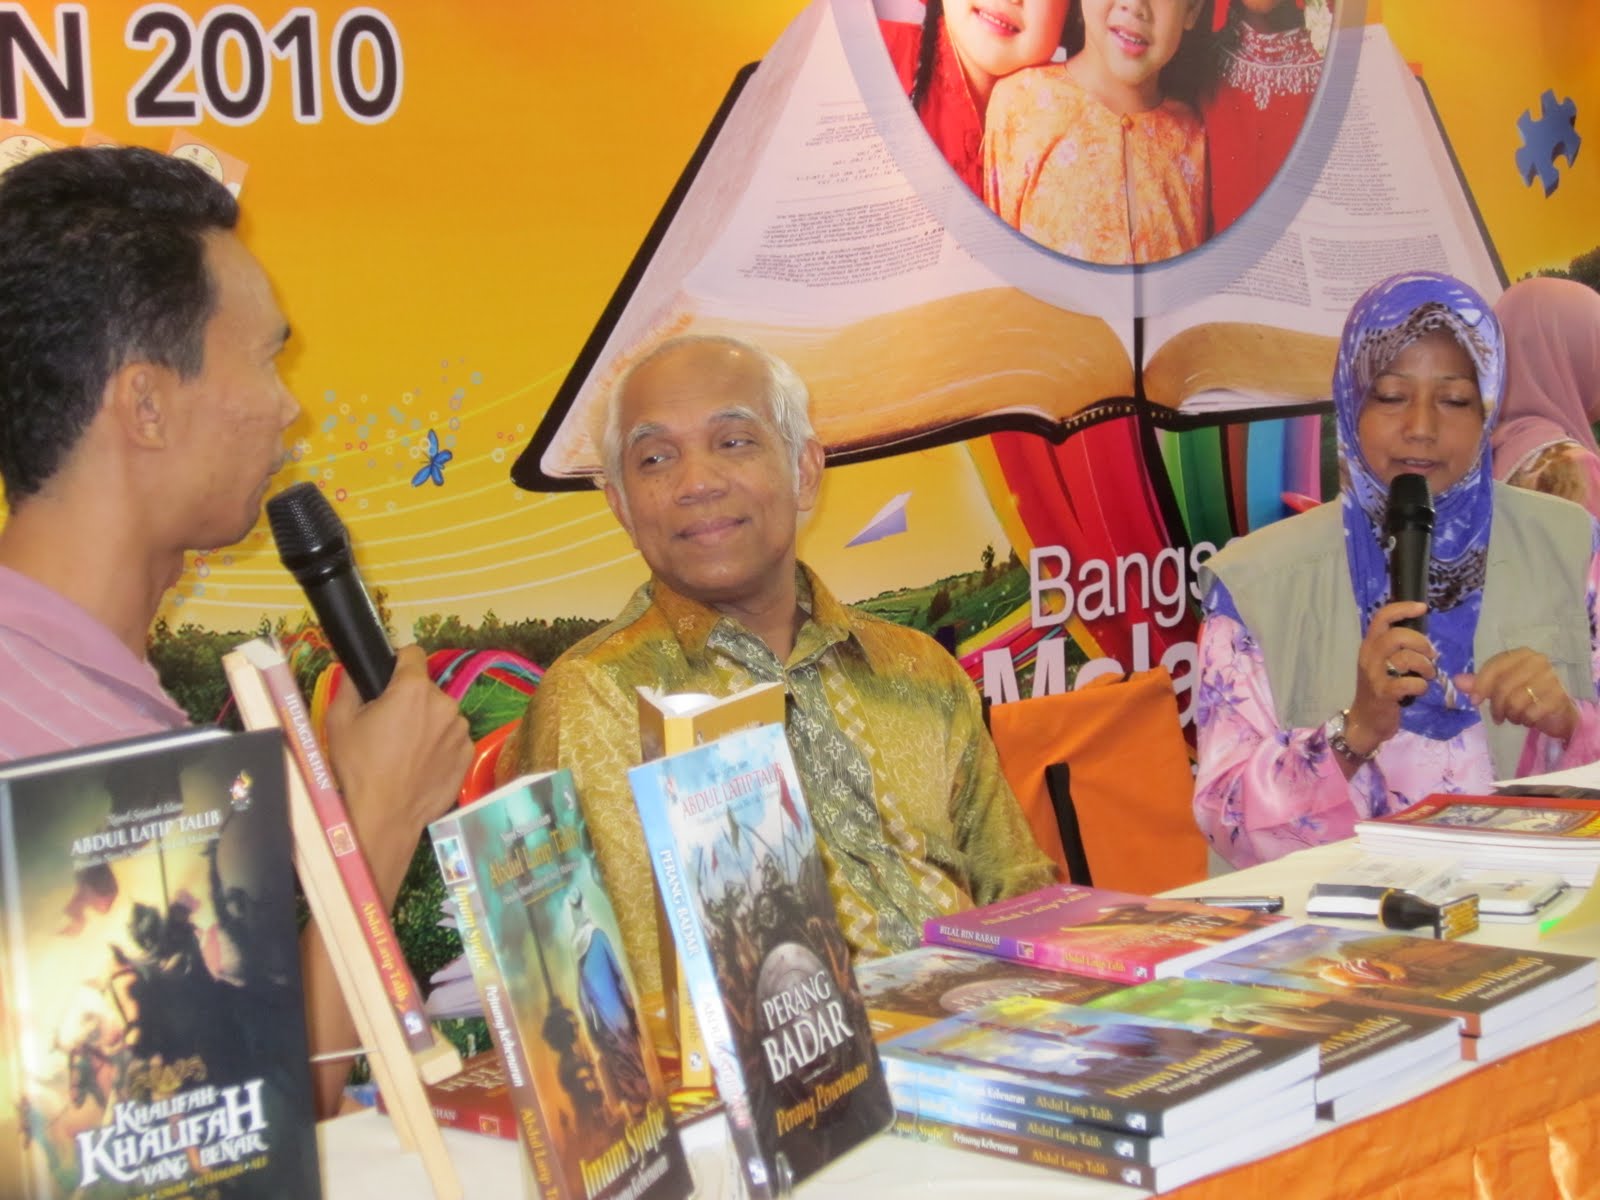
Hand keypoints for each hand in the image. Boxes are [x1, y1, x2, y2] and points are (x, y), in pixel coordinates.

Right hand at [323, 644, 472, 903]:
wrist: (383, 816)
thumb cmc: (358, 767)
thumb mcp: (339, 721)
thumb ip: (349, 686)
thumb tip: (355, 671)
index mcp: (414, 689)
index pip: (413, 654)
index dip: (398, 662)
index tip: (389, 677)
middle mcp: (445, 704)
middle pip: (426, 689)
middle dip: (410, 700)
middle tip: (388, 725)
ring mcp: (461, 731)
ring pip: (441, 714)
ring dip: (427, 722)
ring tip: (404, 750)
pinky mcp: (469, 754)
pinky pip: (452, 738)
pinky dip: (439, 745)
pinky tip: (419, 764)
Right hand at [1345, 600, 1436, 754]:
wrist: (1365, 721)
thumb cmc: (1379, 689)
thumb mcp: (1381, 663)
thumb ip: (1395, 648)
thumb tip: (1420, 636)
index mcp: (1369, 646)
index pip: (1382, 617)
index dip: (1403, 609)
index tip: (1422, 608)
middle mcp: (1369, 657)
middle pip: (1397, 635)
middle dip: (1421, 643)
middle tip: (1430, 655)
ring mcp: (1375, 675)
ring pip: (1404, 658)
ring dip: (1425, 666)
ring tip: (1428, 674)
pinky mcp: (1383, 693)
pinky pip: (1408, 683)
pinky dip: (1420, 685)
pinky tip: (1419, 689)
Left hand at [1454, 648, 1578, 741]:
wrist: (1560, 713)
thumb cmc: (1528, 697)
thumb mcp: (1501, 688)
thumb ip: (1480, 683)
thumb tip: (1457, 680)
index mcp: (1522, 654)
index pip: (1494, 666)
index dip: (1480, 685)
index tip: (1474, 702)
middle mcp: (1538, 662)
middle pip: (1503, 685)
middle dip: (1496, 706)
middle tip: (1498, 716)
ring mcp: (1551, 678)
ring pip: (1516, 700)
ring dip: (1511, 715)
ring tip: (1514, 717)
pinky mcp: (1559, 697)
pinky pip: (1530, 712)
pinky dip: (1525, 720)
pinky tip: (1528, 720)